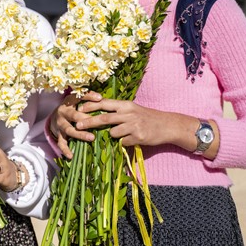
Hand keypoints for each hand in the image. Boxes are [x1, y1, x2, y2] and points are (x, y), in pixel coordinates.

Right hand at [48, 91, 100, 158]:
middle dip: (85, 119)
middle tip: (97, 123)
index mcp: (68, 102)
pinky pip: (61, 143)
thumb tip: (100, 98)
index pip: (78, 97)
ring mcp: (60, 125)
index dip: (89, 96)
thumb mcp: (76, 100)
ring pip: (69, 130)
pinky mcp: (59, 135)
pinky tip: (71, 156)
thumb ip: (87, 97)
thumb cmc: (71, 108)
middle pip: (74, 115)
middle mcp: (63, 113)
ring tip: (91, 138)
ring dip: (80, 134)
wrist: (55, 117)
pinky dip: (65, 150)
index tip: (100, 98)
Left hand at [72, 98, 195, 148]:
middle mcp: (128, 113)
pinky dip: (123, 142)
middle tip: (78, 125)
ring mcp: (134, 126)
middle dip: (89, 122)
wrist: (167, 125)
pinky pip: (123, 142)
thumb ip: (117, 110)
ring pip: (112, 132)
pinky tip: (132, 139)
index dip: (90, 106)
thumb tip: (98, 113)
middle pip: (104, 118)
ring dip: (112, 135)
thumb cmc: (146, 117)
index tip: (79, 109)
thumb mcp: (132, 109)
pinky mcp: (138, 137)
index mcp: (125, 105)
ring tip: (122, 133)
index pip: (104, 103)